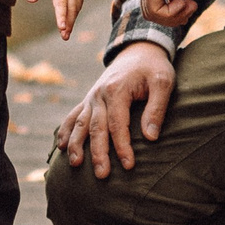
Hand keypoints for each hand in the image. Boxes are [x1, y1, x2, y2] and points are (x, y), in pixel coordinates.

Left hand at [24, 0, 84, 39]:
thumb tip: (29, 0)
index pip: (61, 4)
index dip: (61, 16)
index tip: (61, 28)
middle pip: (71, 9)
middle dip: (68, 24)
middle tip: (65, 36)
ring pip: (76, 7)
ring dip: (73, 20)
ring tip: (67, 32)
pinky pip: (80, 2)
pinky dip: (76, 12)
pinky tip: (73, 18)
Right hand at [53, 43, 176, 176]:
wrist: (138, 49)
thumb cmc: (153, 68)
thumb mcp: (163, 82)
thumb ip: (157, 108)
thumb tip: (150, 137)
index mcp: (117, 89)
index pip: (118, 123)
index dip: (122, 146)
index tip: (129, 165)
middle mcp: (99, 94)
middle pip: (96, 127)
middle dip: (98, 152)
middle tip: (102, 175)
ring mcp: (91, 97)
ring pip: (81, 123)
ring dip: (76, 144)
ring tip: (75, 164)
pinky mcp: (89, 100)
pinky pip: (73, 116)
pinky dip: (66, 131)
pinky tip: (61, 146)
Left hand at [137, 0, 200, 27]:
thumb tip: (186, 4)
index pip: (155, 0)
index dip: (172, 12)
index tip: (192, 5)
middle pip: (151, 10)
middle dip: (173, 16)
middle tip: (192, 6)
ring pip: (151, 14)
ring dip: (174, 16)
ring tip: (191, 5)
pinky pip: (155, 11)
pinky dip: (172, 14)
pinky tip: (187, 3)